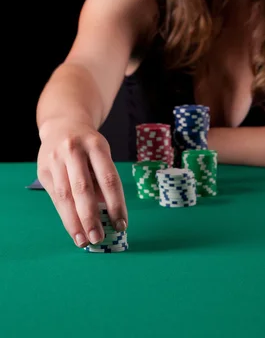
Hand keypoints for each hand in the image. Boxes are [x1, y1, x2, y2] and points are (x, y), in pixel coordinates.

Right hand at [37, 118, 127, 247]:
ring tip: (84, 241)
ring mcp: (56, 159)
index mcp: (96, 145)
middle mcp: (75, 150)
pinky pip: (55, 197)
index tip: (121, 225)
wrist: (63, 124)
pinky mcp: (43, 169)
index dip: (116, 204)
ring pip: (65, 195)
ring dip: (75, 222)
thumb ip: (103, 180)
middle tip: (99, 238)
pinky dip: (65, 216)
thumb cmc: (88, 146)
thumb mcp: (101, 154)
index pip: (108, 178)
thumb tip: (109, 216)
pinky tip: (73, 229)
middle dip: (91, 216)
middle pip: (83, 188)